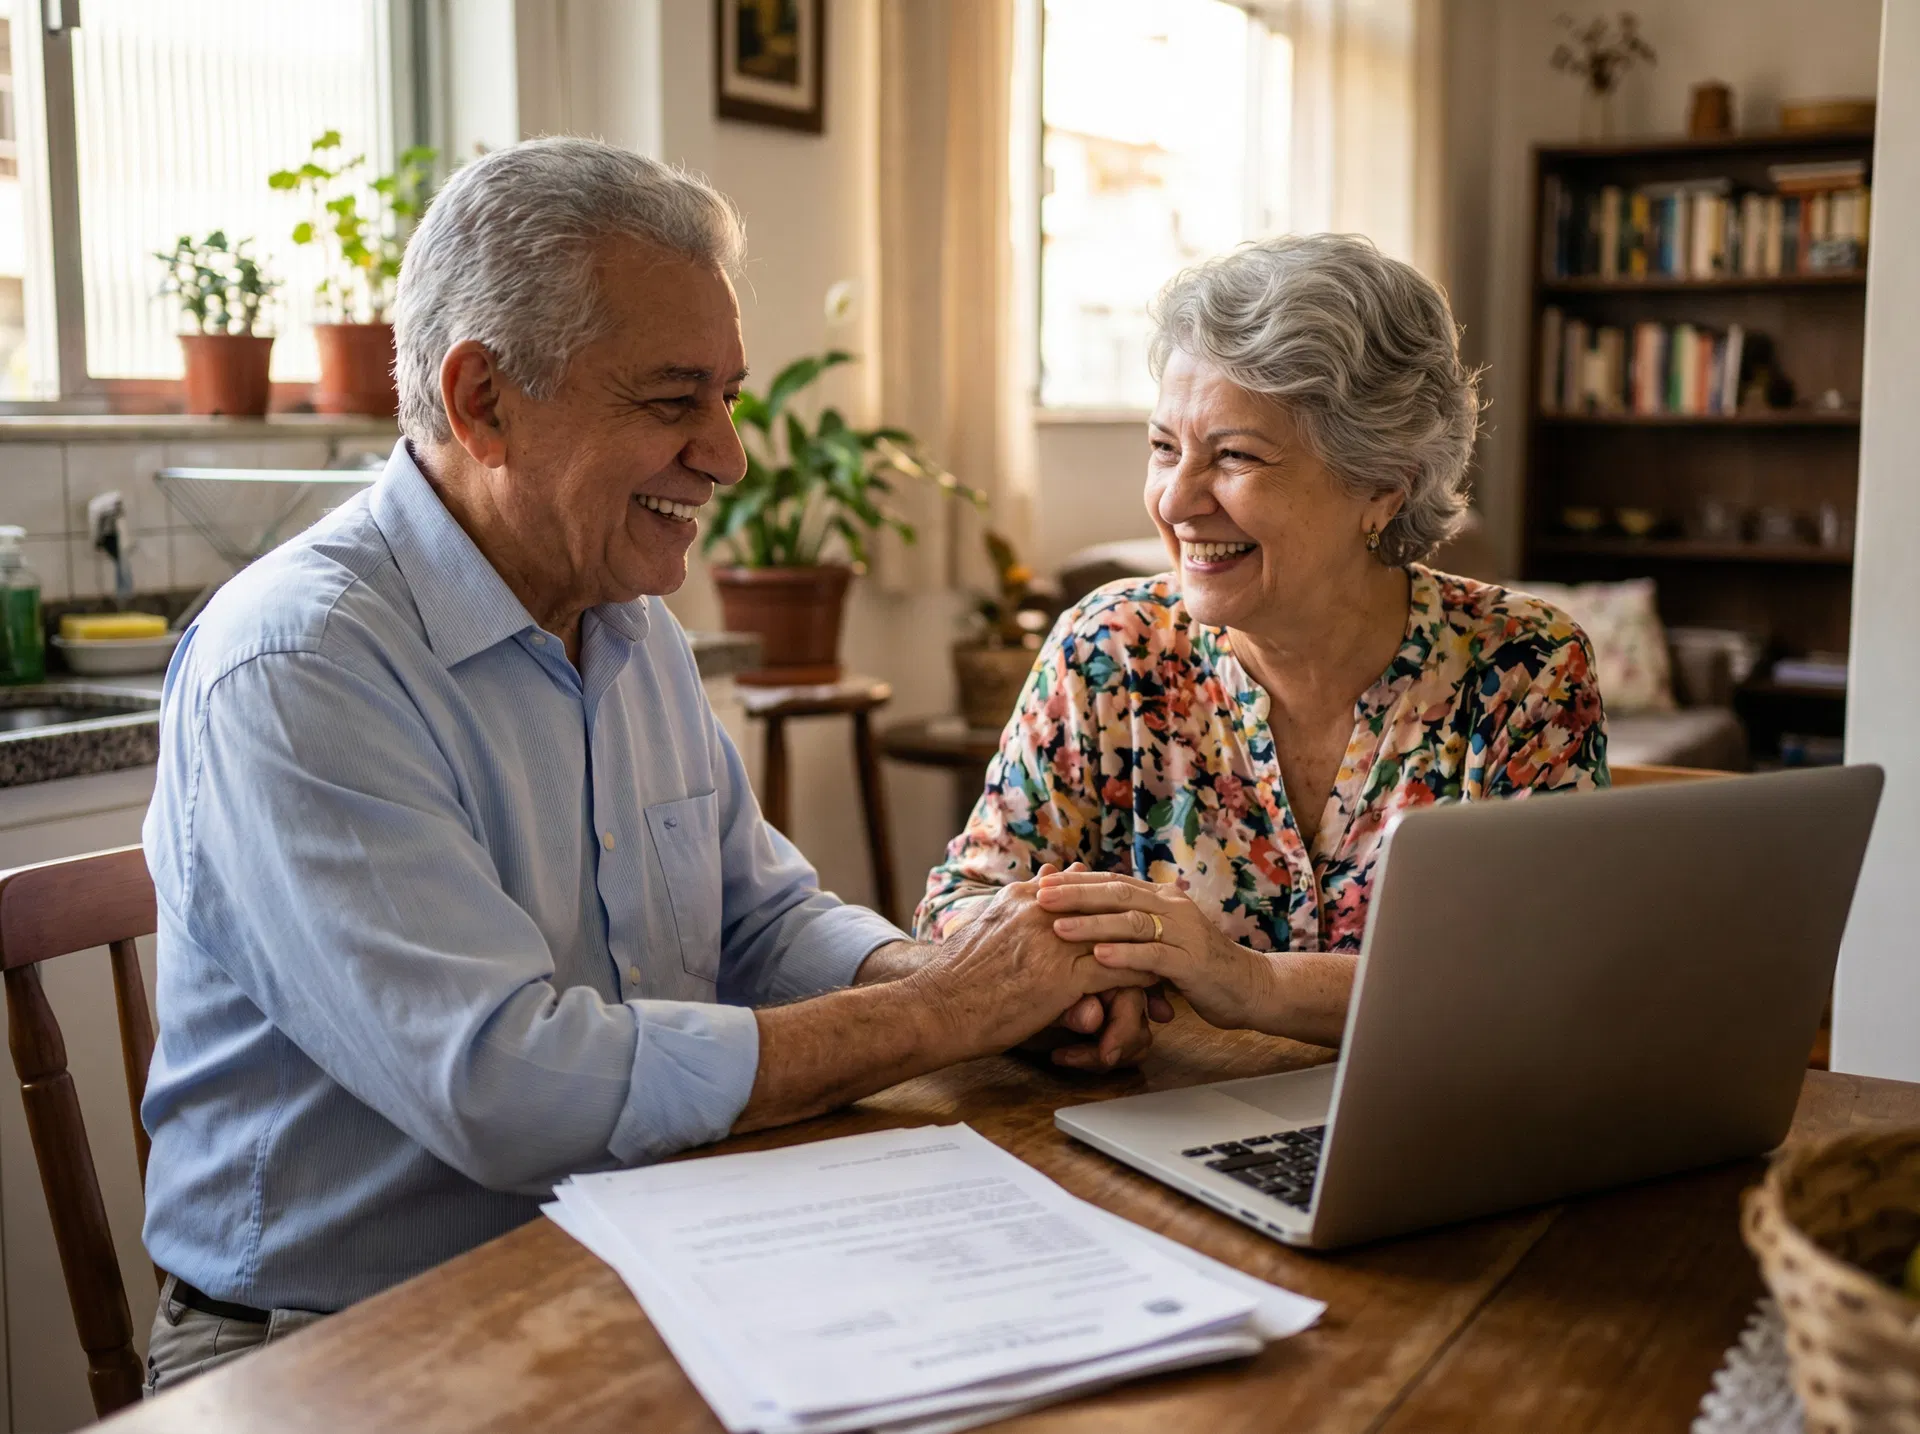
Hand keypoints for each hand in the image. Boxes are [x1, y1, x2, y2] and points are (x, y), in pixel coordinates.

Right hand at [908, 875, 1158, 1062]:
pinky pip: (1118, 971)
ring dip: (1147, 949)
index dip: (1112, 902)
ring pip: (1119, 937)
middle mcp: (1043, 912)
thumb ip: (1023, 900)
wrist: (935, 1009)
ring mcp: (1054, 943)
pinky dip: (1141, 977)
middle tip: (1163, 933)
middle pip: (1108, 908)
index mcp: (1024, 897)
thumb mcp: (987, 924)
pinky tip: (1157, 984)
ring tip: (1170, 958)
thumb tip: (1051, 872)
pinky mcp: (1062, 978)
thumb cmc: (957, 977)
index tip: (1135, 911)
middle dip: (1137, 922)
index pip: (1084, 889)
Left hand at [1035, 870, 1276, 1031]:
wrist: (1248, 987)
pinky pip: (1154, 957)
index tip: (1039, 881)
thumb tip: (1083, 916)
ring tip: (1058, 928)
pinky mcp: (1193, 963)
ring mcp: (1184, 933)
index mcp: (1161, 898)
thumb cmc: (1196, 967)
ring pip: (1133, 923)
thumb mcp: (1160, 941)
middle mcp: (1172, 907)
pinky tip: (1099, 957)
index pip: (1112, 883)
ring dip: (1093, 924)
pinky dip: (1126, 956)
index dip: (1075, 882)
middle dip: (1076, 894)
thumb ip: (1130, 927)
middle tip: (1039, 896)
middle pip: (1118, 894)